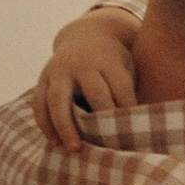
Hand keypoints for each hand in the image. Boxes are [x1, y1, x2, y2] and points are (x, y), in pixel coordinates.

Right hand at [37, 4, 141, 150]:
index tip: (135, 135)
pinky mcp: (43, 79)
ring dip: (65, 126)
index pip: (121, 88)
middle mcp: (82, 64)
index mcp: (108, 61)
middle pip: (94, 93)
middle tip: (109, 146)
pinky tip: (53, 142)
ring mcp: (59, 71)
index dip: (128, 111)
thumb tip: (146, 129)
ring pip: (58, 100)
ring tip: (73, 149)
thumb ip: (131, 91)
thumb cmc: (113, 62)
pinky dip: (44, 123)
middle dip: (102, 119)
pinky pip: (39, 103)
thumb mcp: (127, 66)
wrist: (85, 35)